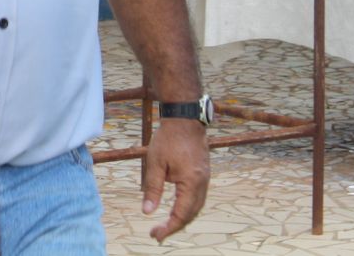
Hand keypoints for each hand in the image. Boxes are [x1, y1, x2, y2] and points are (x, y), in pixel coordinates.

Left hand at [142, 118, 209, 242]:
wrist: (185, 118)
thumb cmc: (168, 138)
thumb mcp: (155, 163)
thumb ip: (152, 188)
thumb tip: (147, 211)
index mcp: (191, 183)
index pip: (181, 214)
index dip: (169, 228)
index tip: (155, 235)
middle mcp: (202, 183)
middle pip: (191, 214)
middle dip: (175, 226)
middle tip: (158, 233)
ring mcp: (205, 178)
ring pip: (197, 207)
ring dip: (183, 218)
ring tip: (167, 225)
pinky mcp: (204, 173)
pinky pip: (198, 197)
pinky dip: (188, 207)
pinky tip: (178, 208)